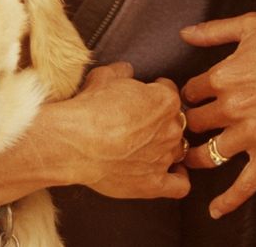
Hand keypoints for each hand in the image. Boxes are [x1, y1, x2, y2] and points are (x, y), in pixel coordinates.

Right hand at [62, 62, 190, 199]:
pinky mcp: (154, 183)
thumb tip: (126, 70)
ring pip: (177, 150)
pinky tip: (171, 174)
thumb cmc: (89, 108)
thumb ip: (121, 72)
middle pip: (175, 122)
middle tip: (139, 123)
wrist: (76, 143)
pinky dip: (179, 179)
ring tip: (147, 148)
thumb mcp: (103, 77)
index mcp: (164, 101)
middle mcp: (170, 129)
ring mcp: (164, 157)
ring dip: (166, 147)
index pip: (170, 92)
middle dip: (160, 121)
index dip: (156, 92)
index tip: (145, 95)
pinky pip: (179, 185)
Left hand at [179, 13, 255, 217]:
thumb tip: (185, 34)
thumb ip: (214, 31)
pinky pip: (246, 182)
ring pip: (208, 153)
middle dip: (190, 124)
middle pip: (195, 123)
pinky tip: (216, 209)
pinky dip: (229, 199)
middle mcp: (231, 107)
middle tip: (190, 127)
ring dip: (195, 157)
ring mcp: (250, 132)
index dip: (189, 94)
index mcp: (222, 76)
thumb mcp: (250, 26)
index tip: (193, 97)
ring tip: (189, 158)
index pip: (190, 92)